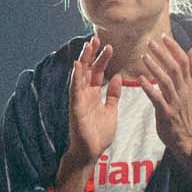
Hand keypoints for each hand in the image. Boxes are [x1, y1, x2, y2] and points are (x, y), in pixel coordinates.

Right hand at [59, 46, 126, 185]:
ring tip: (87, 46)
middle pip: (88, 70)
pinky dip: (76, 77)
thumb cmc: (98, 134)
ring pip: (80, 76)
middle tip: (96, 38)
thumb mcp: (111, 111)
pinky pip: (74, 90)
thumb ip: (112, 95)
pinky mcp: (75, 108)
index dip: (102, 59)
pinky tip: (78, 65)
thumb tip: (117, 78)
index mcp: (93, 95)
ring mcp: (78, 100)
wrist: (90, 153)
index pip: (98, 72)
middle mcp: (84, 94)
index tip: (109, 45)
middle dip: (91, 54)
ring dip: (83, 61)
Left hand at [132, 26, 191, 155]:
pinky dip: (149, 87)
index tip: (164, 37)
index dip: (175, 49)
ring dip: (155, 67)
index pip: (186, 62)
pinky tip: (140, 78)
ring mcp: (176, 103)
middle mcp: (186, 92)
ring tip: (144, 55)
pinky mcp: (166, 113)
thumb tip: (191, 50)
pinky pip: (157, 98)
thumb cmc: (185, 113)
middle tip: (150, 42)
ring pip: (166, 80)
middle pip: (175, 68)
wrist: (185, 140)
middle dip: (163, 53)